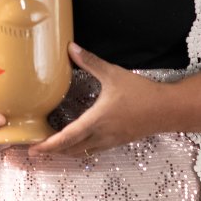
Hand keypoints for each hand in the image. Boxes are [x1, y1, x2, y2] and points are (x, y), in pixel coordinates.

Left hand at [28, 42, 162, 157]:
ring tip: (52, 147)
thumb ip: (90, 62)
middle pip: (71, 151)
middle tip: (36, 149)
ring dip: (66, 152)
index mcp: (97, 120)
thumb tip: (71, 47)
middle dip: (52, 151)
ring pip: (83, 153)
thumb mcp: (113, 74)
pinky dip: (80, 149)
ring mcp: (110, 141)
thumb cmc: (141, 93)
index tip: (34, 149)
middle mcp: (101, 135)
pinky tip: (77, 142)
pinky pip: (94, 150)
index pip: (67, 138)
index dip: (49, 145)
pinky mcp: (117, 142)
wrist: (167, 110)